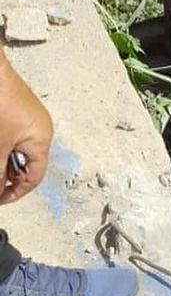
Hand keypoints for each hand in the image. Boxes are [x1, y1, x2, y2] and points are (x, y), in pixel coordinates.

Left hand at [0, 51, 52, 202]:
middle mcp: (41, 129)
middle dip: (8, 175)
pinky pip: (14, 136)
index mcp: (42, 139)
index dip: (15, 192)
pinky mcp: (18, 110)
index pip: (34, 176)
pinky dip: (4, 146)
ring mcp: (30, 118)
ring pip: (18, 150)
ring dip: (4, 160)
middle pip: (27, 164)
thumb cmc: (0, 103)